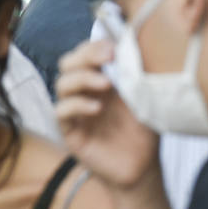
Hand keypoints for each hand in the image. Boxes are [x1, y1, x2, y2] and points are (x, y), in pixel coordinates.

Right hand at [55, 40, 158, 190]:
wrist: (143, 164)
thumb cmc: (145, 128)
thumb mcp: (145, 96)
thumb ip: (137, 73)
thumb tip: (137, 43)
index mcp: (102, 77)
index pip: (86, 51)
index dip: (96, 45)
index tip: (115, 44)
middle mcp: (85, 90)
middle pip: (69, 63)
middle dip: (86, 55)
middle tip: (108, 57)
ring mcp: (76, 110)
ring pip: (62, 83)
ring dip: (82, 78)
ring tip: (106, 84)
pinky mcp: (70, 131)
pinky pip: (61, 112)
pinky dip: (77, 105)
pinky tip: (97, 108)